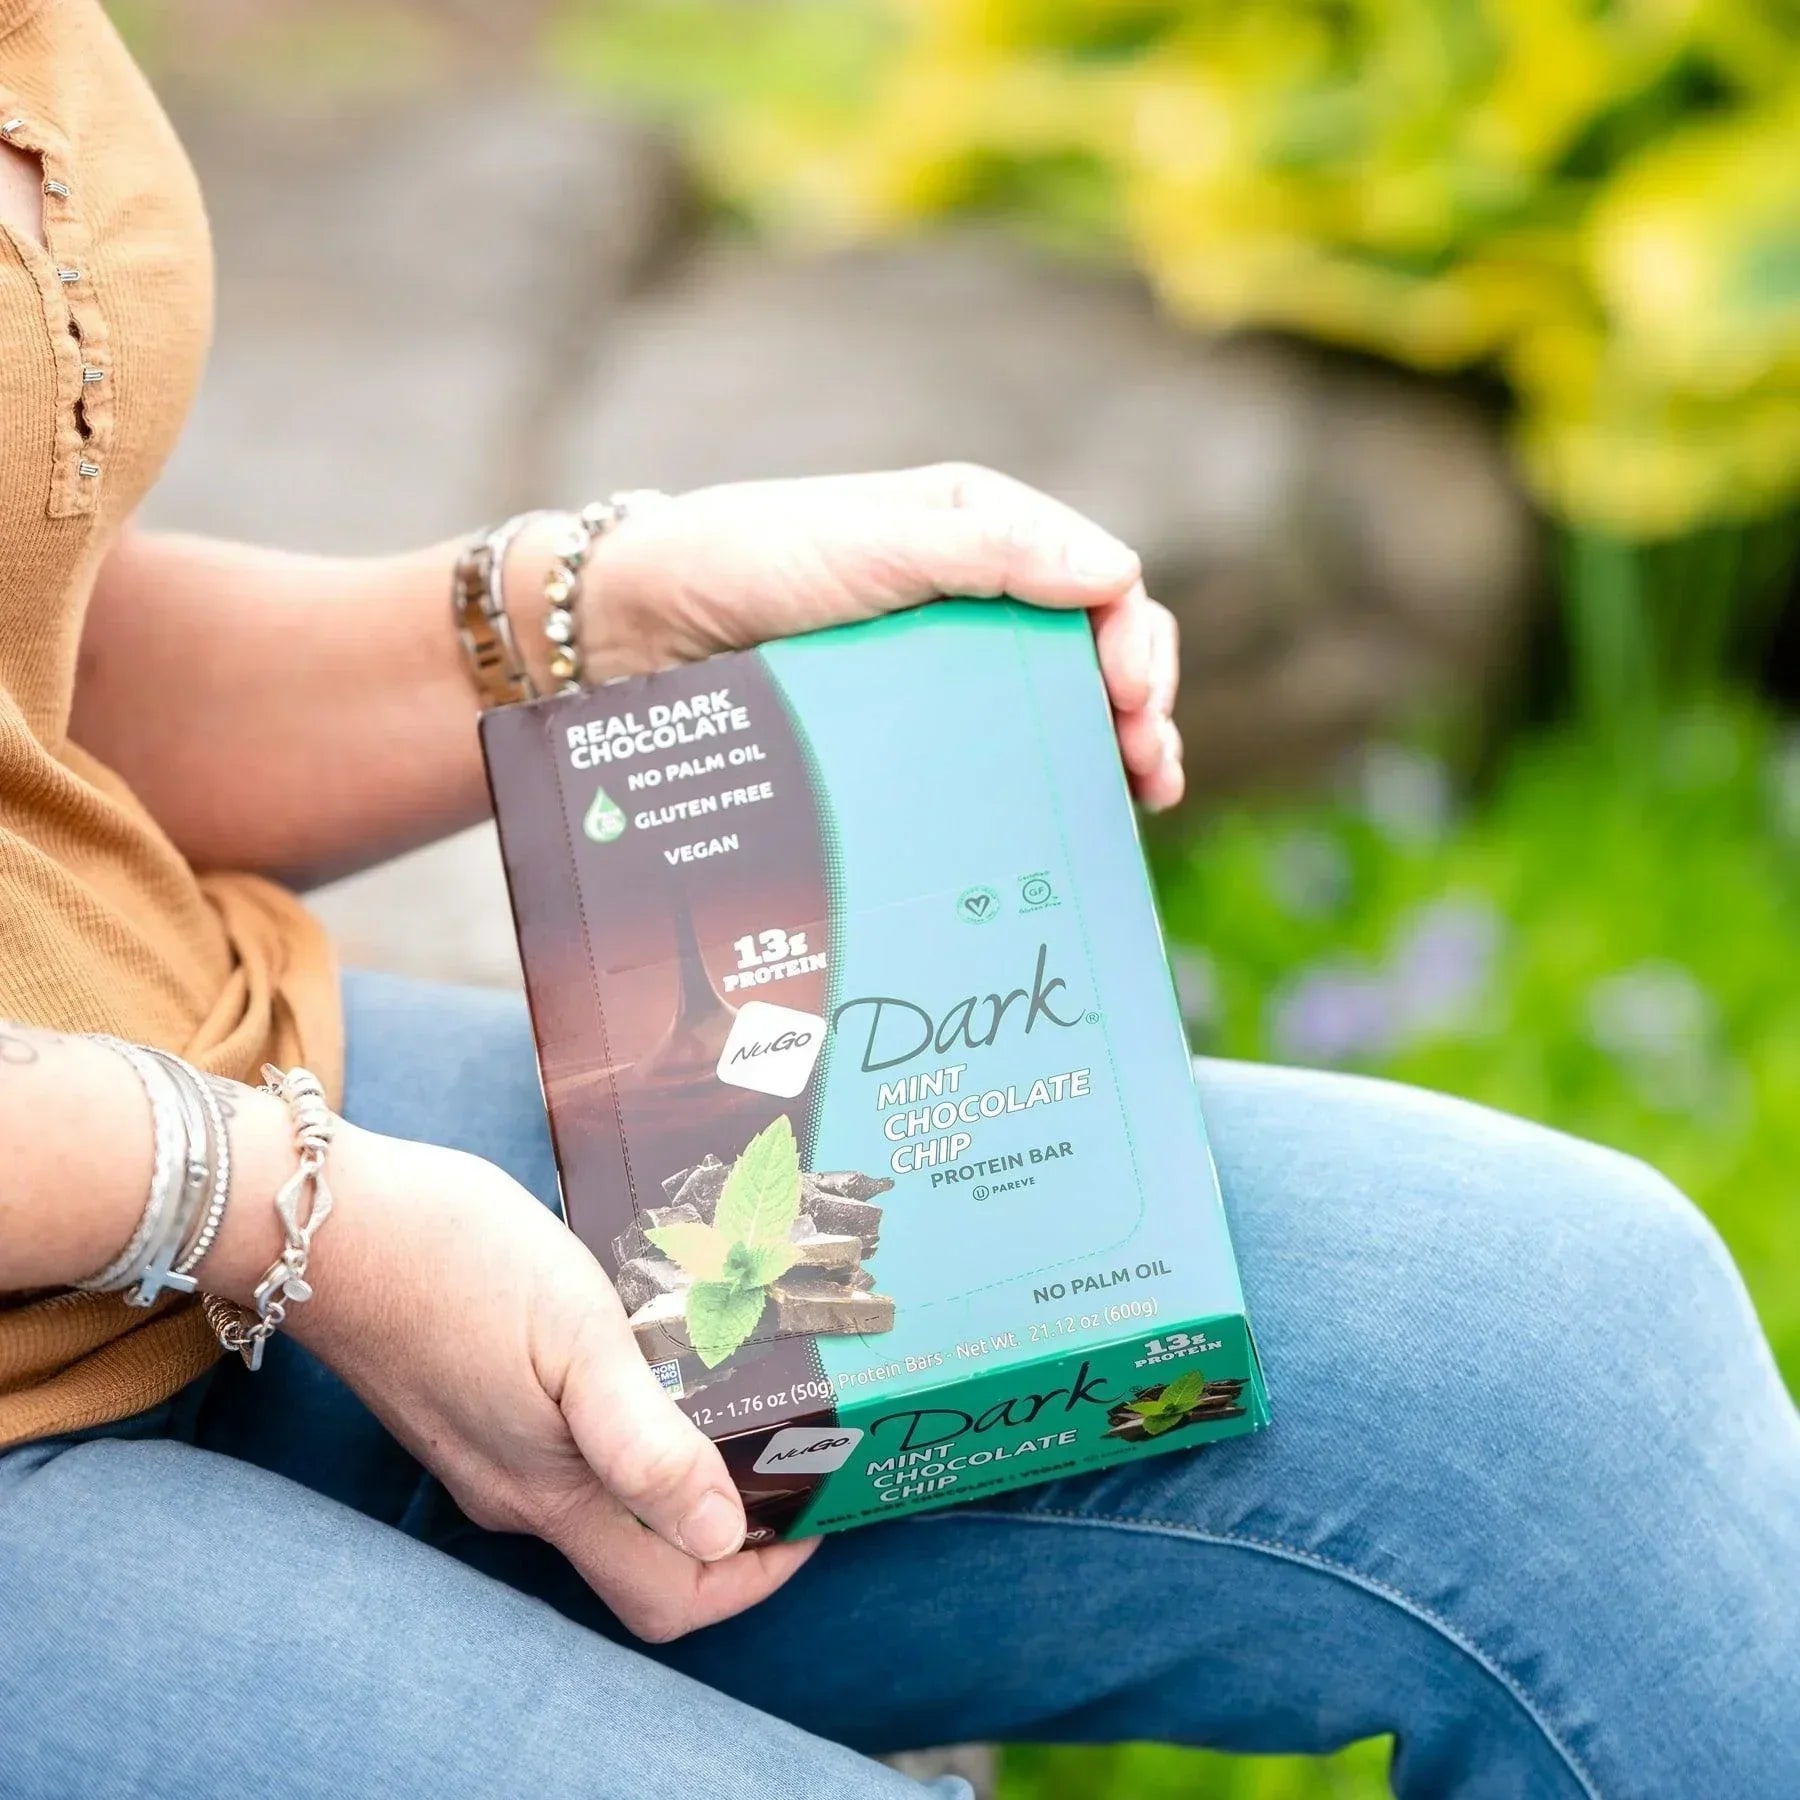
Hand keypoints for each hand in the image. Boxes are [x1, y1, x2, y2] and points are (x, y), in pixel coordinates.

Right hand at [285, 1124, 811, 1641]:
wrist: (331, 1221)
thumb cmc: (457, 1263)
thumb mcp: (578, 1337)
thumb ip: (645, 1445)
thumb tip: (722, 1536)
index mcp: (553, 1492)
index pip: (668, 1596)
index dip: (751, 1579)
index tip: (807, 1517)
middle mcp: (517, 1495)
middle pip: (640, 1560)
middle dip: (726, 1531)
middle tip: (784, 1457)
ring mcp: (484, 1456)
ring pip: (602, 1503)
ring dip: (677, 1472)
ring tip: (733, 1395)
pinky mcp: (466, 1411)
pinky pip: (561, 1454)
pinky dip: (624, 1432)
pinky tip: (646, 1361)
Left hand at [581, 464, 1183, 809]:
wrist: (641, 628)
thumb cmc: (751, 560)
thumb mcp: (875, 544)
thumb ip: (991, 552)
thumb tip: (1118, 574)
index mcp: (981, 530)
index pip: (1098, 578)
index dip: (1132, 637)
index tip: (1129, 696)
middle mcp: (978, 596)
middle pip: (1093, 648)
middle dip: (1137, 701)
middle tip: (1147, 760)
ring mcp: (949, 665)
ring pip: (1058, 707)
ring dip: (1111, 748)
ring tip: (1139, 794)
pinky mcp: (916, 724)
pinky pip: (999, 751)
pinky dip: (1048, 781)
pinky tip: (1078, 816)